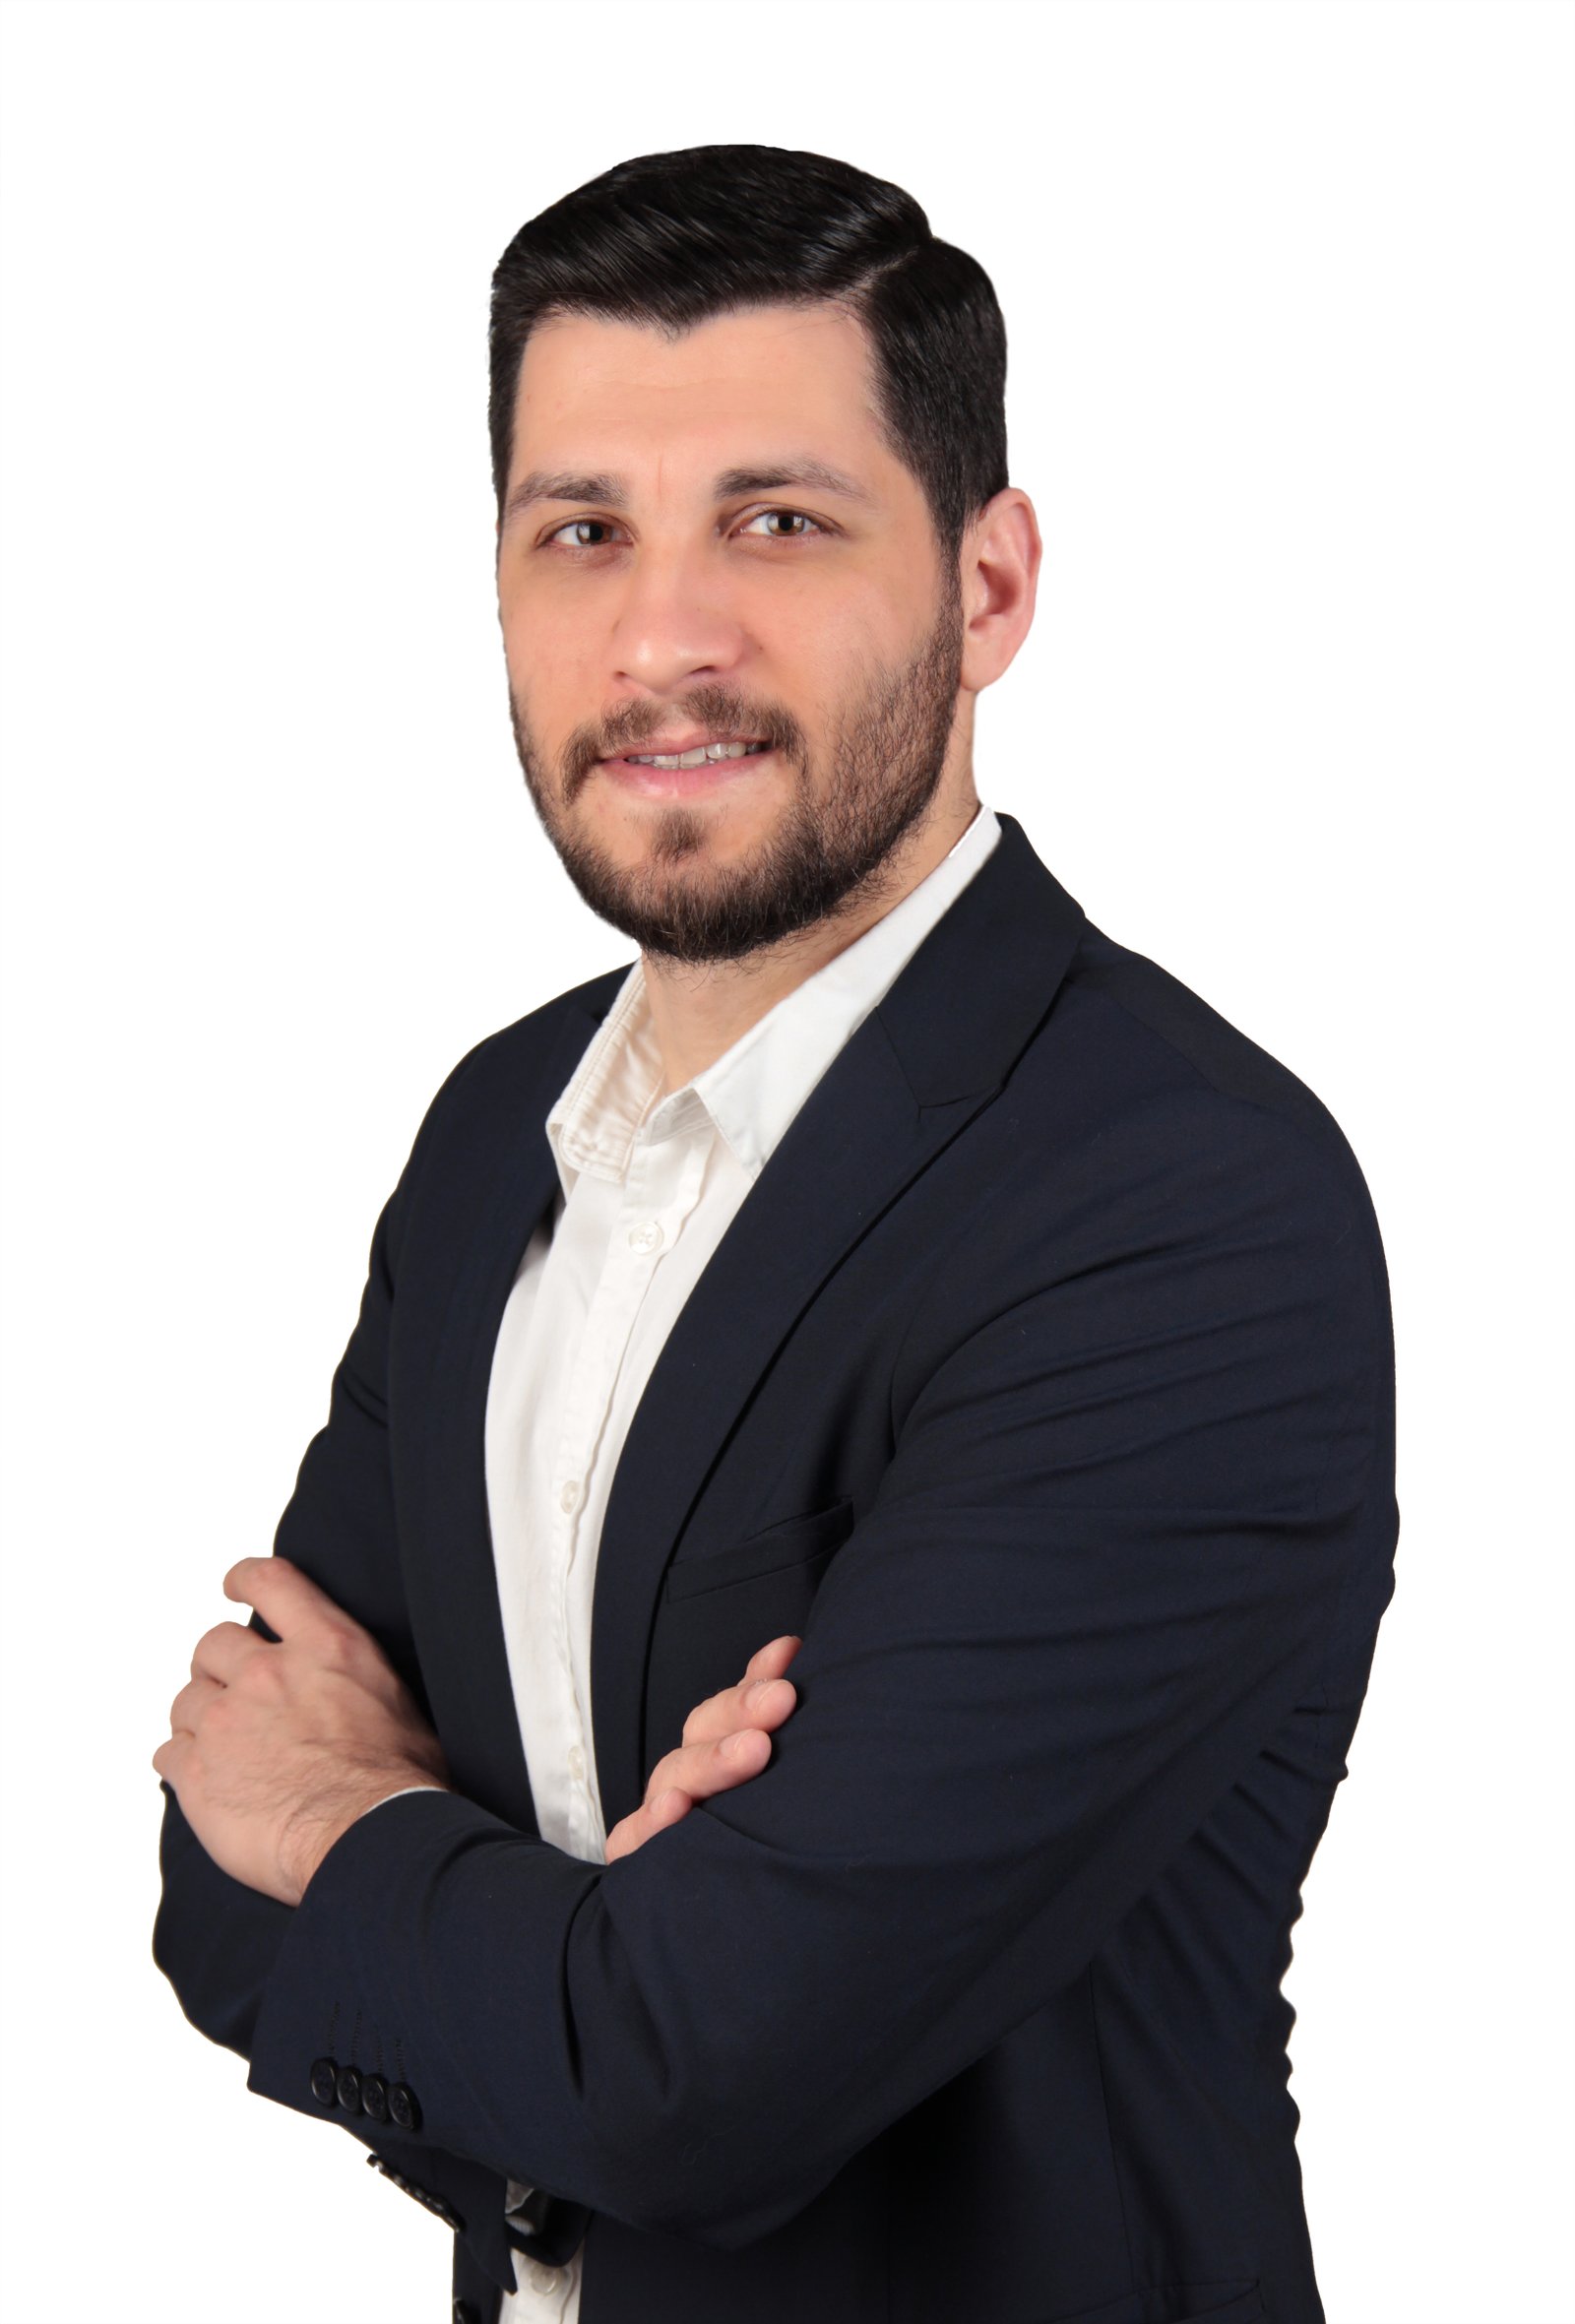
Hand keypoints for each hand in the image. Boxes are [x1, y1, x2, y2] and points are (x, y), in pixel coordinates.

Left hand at [152, 1557, 451, 1906]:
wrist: (369, 1841)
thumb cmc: (398, 1786)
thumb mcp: (398, 1703)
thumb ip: (356, 1677)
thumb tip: (355, 1684)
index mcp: (326, 1647)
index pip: (271, 1582)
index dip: (245, 1578)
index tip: (234, 1585)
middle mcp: (269, 1674)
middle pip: (213, 1643)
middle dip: (219, 1666)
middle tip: (235, 1695)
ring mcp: (227, 1722)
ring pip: (187, 1700)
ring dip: (201, 1718)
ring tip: (226, 1749)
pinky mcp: (197, 1773)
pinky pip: (167, 1752)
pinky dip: (182, 1762)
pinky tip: (208, 1781)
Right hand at [603, 1634, 802, 1863]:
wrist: (738, 1949)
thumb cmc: (772, 1856)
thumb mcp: (786, 1795)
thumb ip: (785, 1737)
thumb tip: (801, 1664)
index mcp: (725, 1754)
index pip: (735, 1706)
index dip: (756, 1676)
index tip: (789, 1653)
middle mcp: (693, 1780)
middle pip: (705, 1731)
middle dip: (743, 1709)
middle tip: (781, 1700)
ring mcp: (665, 1818)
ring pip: (677, 1775)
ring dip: (712, 1760)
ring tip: (753, 1750)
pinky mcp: (641, 1861)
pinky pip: (635, 1840)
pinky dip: (653, 1823)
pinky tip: (676, 1809)